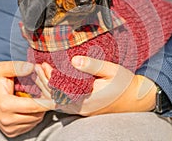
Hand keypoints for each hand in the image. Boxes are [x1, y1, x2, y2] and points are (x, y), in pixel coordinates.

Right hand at [0, 61, 49, 137]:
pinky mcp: (11, 132)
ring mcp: (9, 128)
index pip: (34, 106)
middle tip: (48, 92)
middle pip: (37, 114)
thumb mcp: (1, 69)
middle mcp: (7, 119)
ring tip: (38, 97)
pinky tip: (31, 105)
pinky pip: (31, 125)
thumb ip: (17, 67)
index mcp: (5, 104)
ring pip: (36, 120)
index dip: (48, 101)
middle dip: (45, 103)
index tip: (57, 96)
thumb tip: (33, 67)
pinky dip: (34, 115)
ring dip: (41, 109)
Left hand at [34, 56, 156, 115]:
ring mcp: (82, 110)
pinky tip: (51, 85)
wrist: (136, 99)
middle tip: (36, 67)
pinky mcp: (84, 109)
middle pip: (55, 97)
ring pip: (58, 101)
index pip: (59, 90)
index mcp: (86, 99)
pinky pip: (64, 102)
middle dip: (44, 82)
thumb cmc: (124, 83)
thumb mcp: (111, 70)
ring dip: (48, 88)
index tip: (42, 64)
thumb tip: (73, 61)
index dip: (48, 77)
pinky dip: (55, 93)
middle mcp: (81, 108)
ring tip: (40, 74)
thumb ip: (92, 65)